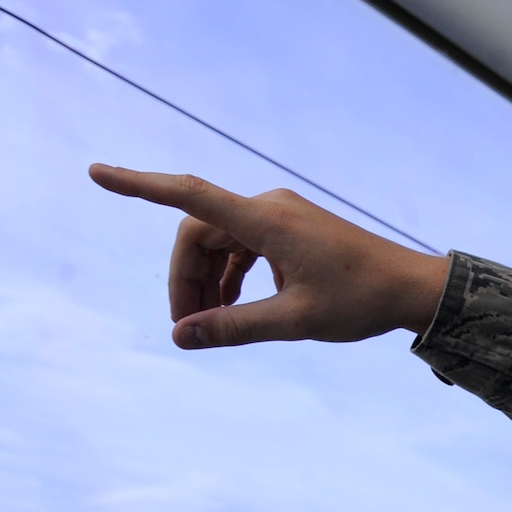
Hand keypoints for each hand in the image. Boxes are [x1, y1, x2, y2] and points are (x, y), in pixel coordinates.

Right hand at [87, 165, 450, 348]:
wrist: (414, 288)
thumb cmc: (362, 301)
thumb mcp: (295, 320)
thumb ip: (234, 327)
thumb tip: (182, 337)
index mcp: (266, 220)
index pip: (188, 197)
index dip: (139, 186)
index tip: (97, 174)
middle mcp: (269, 208)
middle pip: (199, 235)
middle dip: (185, 279)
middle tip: (188, 329)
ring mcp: (282, 215)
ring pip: (220, 242)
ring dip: (208, 281)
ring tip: (209, 325)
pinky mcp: (292, 228)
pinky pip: (244, 245)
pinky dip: (231, 274)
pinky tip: (237, 308)